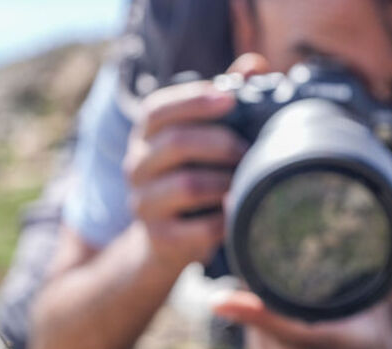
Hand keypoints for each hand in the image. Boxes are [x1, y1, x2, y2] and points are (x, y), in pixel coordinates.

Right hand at [123, 79, 246, 268]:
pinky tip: (238, 211)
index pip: (157, 109)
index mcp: (145, 135)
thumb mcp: (202, 137)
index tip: (230, 99)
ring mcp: (143, 203)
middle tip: (249, 150)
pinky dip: (225, 219)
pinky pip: (198, 227)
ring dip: (224, 180)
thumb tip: (254, 65)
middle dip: (220, 143)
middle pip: (176, 143)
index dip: (193, 100)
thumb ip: (225, 99)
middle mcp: (136, 165)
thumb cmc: (193, 176)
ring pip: (187, 185)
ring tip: (246, 181)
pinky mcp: (159, 238)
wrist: (166, 241)